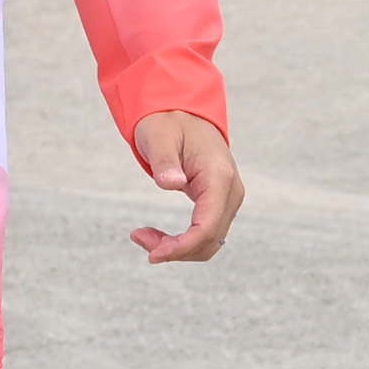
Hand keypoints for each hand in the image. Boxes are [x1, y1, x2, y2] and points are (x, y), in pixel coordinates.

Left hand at [131, 109, 240, 263]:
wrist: (183, 112)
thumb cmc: (168, 123)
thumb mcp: (159, 137)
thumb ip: (164, 161)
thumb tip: (171, 184)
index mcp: (219, 177)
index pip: (207, 227)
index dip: (182, 247)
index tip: (153, 255)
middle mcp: (230, 191)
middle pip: (209, 240)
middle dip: (175, 249)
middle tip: (138, 237)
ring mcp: (228, 198)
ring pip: (209, 242)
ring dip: (178, 248)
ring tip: (144, 236)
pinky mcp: (219, 202)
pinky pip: (205, 232)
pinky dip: (183, 241)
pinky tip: (159, 235)